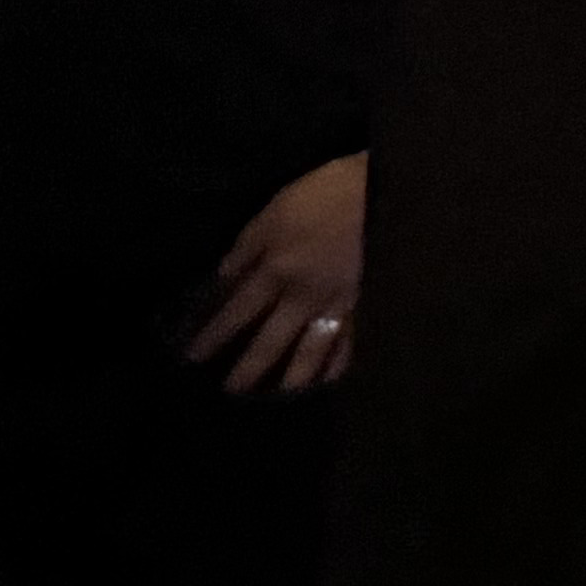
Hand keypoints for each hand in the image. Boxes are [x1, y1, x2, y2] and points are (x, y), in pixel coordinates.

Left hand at [194, 154, 362, 395]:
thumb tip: (223, 276)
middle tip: (233, 393)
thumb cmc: (329, 192)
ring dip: (295, 376)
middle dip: (250, 368)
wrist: (392, 188)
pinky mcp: (373, 302)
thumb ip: (250, 245)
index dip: (214, 335)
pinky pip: (356, 340)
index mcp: (277, 270)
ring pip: (313, 349)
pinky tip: (336, 377)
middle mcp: (304, 296)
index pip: (237, 311)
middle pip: (272, 340)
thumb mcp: (277, 209)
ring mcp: (341, 303)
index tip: (193, 358)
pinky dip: (345, 361)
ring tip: (284, 397)